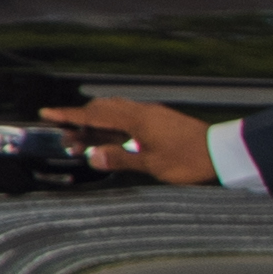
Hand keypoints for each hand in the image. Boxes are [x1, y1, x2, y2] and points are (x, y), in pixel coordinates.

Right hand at [41, 96, 215, 184]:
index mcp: (136, 119)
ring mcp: (153, 115)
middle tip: (65, 134)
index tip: (47, 113)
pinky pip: (128, 118)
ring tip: (84, 139)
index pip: (95, 114)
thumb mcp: (153, 164)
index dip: (69, 115)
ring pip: (116, 113)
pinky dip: (113, 126)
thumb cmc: (190, 160)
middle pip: (103, 109)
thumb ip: (120, 158)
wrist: (224, 153)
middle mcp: (142, 112)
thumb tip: (91, 155)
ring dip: (97, 124)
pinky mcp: (161, 121)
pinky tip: (112, 138)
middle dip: (80, 120)